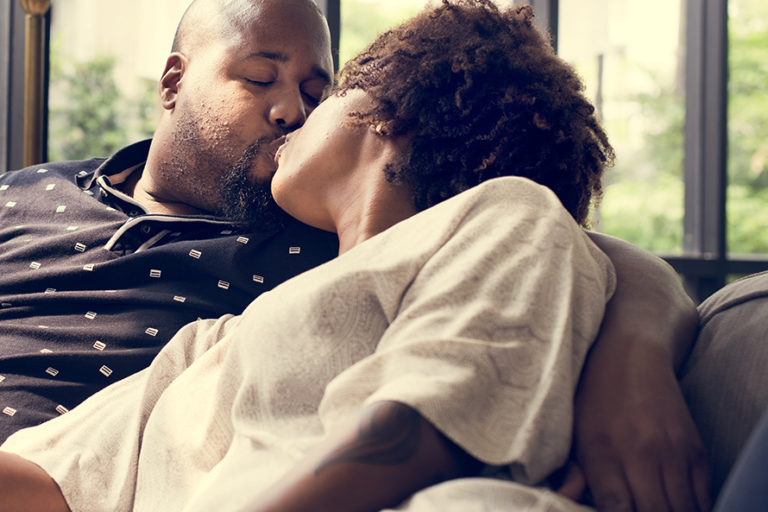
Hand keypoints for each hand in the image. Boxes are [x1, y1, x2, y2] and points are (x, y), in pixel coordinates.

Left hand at [566, 342, 710, 511]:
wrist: (632, 353)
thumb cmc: (594, 395)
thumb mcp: (573, 430)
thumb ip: (571, 470)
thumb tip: (565, 497)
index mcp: (602, 452)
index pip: (617, 510)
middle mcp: (640, 454)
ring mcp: (672, 452)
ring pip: (682, 510)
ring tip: (653, 508)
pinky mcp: (695, 449)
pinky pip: (703, 497)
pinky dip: (692, 508)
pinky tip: (674, 505)